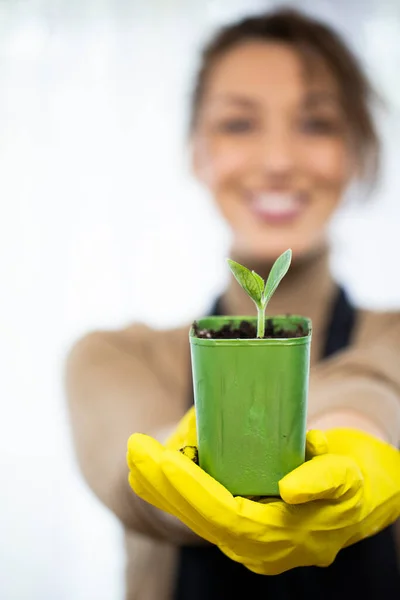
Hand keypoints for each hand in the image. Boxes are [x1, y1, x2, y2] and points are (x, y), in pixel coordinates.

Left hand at [127, 409, 399, 574]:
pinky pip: (204, 508)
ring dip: (162, 487)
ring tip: (135, 455)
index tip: (162, 458)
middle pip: (201, 517)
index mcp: (284, 536)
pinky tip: (152, 471)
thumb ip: (325, 481)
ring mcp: (251, 535)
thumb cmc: (363, 479)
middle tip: (135, 449)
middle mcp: (261, 545)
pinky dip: (176, 490)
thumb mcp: (351, 476)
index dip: (191, 490)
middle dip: (163, 485)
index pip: (226, 516)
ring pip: (197, 515)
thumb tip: (288, 489)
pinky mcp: (246, 518)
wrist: (372, 492)